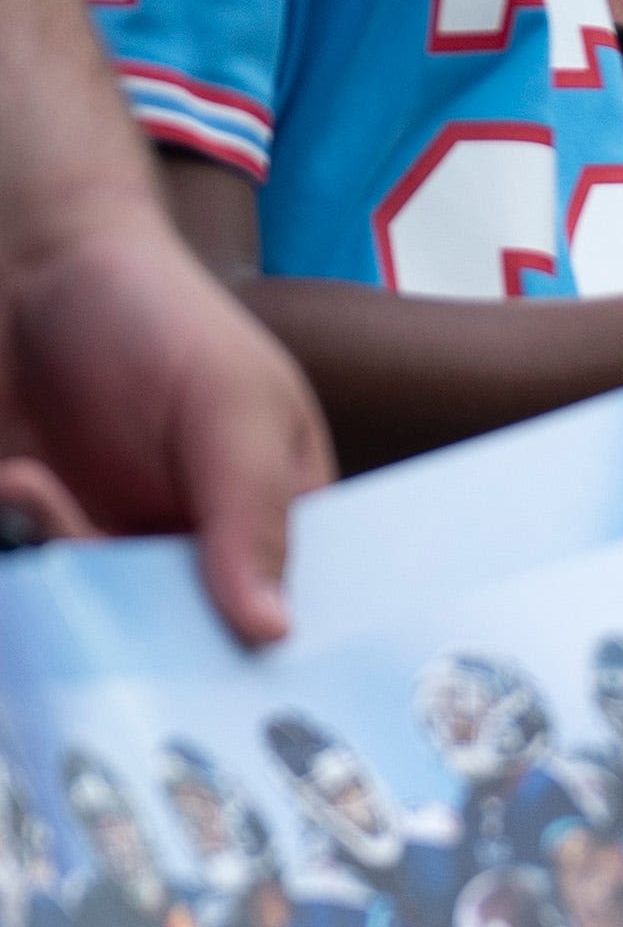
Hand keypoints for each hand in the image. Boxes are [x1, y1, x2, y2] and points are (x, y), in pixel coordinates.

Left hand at [0, 210, 330, 640]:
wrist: (29, 265)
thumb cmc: (155, 313)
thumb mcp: (230, 405)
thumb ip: (253, 513)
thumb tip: (273, 632)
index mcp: (272, 517)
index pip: (290, 615)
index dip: (267, 652)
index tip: (228, 661)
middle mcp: (194, 545)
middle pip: (184, 637)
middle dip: (140, 622)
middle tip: (97, 559)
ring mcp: (111, 542)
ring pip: (94, 618)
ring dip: (55, 564)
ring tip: (25, 485)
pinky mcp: (36, 534)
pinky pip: (33, 585)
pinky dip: (17, 553)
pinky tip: (11, 481)